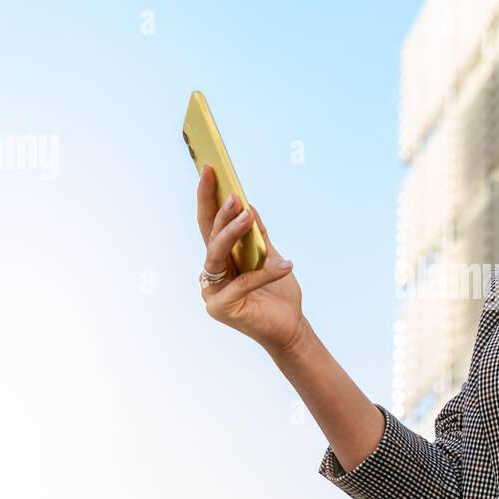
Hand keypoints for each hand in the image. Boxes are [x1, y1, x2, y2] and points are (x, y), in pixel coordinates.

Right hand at [196, 164, 305, 356]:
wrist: (291, 329)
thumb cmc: (279, 295)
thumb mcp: (271, 257)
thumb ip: (258, 236)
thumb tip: (249, 205)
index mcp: (220, 261)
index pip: (209, 225)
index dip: (207, 198)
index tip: (210, 169)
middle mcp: (210, 275)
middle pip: (210, 237)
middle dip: (219, 212)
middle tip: (232, 193)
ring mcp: (212, 292)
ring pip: (216, 254)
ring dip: (232, 232)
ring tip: (248, 216)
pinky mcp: (221, 308)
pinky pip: (244, 281)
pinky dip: (267, 271)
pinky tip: (286, 264)